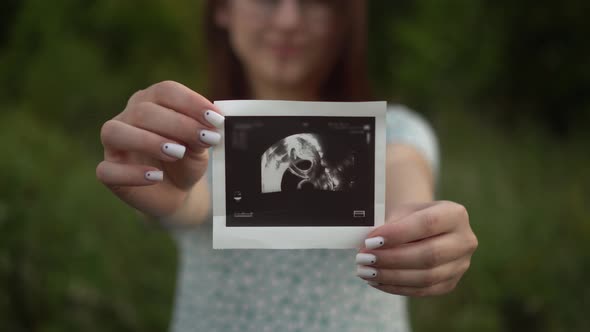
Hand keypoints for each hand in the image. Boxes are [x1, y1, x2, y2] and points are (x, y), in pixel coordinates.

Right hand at [96, 81, 224, 217]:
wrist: (178, 192)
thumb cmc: (186, 161)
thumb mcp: (200, 146)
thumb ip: (201, 135)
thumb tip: (208, 128)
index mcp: (151, 101)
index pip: (166, 91)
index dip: (191, 102)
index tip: (215, 118)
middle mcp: (128, 117)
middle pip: (143, 111)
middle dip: (178, 124)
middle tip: (204, 138)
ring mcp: (114, 144)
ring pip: (115, 132)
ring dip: (148, 141)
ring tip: (177, 153)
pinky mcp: (109, 171)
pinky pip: (107, 170)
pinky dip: (132, 173)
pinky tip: (156, 176)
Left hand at [356, 201, 477, 296]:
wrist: (426, 227)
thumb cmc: (411, 217)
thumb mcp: (403, 212)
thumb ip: (391, 226)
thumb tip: (369, 246)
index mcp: (455, 214)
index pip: (427, 224)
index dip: (397, 234)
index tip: (370, 241)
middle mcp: (465, 240)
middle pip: (428, 255)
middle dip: (391, 259)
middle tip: (363, 259)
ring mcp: (461, 265)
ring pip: (426, 277)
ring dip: (391, 276)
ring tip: (365, 272)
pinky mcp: (450, 283)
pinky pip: (422, 290)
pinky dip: (396, 287)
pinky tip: (376, 281)